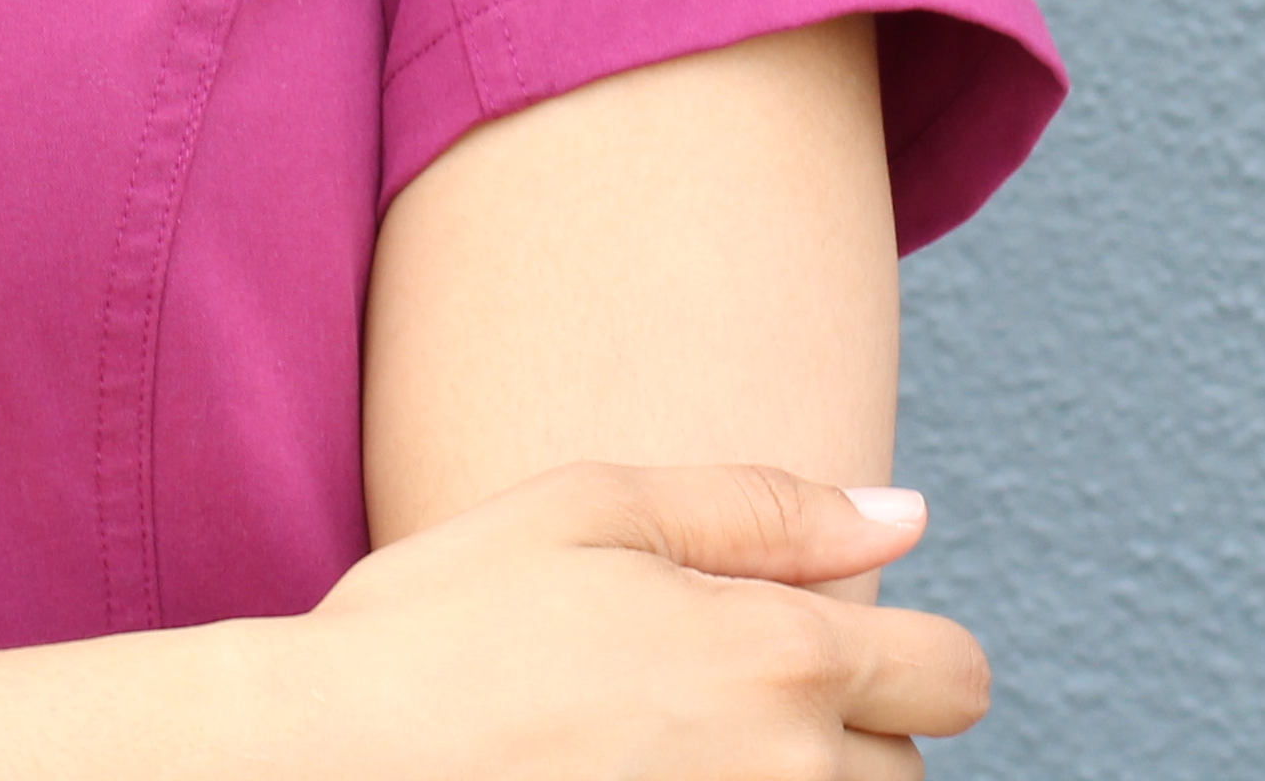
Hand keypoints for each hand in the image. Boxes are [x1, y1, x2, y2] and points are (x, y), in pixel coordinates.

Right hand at [295, 462, 991, 778]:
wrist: (311, 767)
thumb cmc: (434, 632)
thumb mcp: (588, 513)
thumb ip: (763, 510)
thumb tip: (906, 515)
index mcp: (776, 657)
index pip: (953, 678)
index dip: (908, 664)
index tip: (825, 661)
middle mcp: (781, 773)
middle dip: (836, 746)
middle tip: (708, 721)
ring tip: (666, 767)